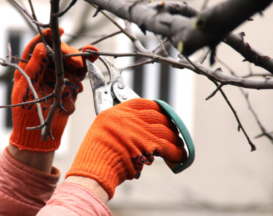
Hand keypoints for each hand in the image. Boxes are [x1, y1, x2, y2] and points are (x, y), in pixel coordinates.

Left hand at [9, 27, 98, 151]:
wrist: (40, 134)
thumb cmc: (25, 112)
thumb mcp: (24, 89)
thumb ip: (33, 68)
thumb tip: (43, 47)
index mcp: (31, 67)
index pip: (39, 46)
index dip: (48, 35)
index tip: (58, 29)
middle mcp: (47, 69)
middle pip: (59, 52)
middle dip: (68, 52)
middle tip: (74, 60)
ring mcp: (61, 76)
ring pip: (73, 59)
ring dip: (82, 56)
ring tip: (90, 55)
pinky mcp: (72, 84)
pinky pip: (81, 72)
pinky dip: (89, 65)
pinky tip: (92, 59)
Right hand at [66, 98, 186, 198]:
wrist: (93, 171)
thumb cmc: (95, 156)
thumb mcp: (104, 132)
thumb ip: (121, 127)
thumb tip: (143, 132)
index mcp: (116, 112)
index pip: (143, 103)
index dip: (157, 108)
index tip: (163, 113)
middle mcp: (128, 118)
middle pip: (157, 116)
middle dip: (168, 124)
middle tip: (173, 131)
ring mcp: (138, 130)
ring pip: (164, 131)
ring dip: (174, 139)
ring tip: (178, 144)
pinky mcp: (147, 144)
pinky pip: (167, 146)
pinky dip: (175, 152)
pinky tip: (180, 155)